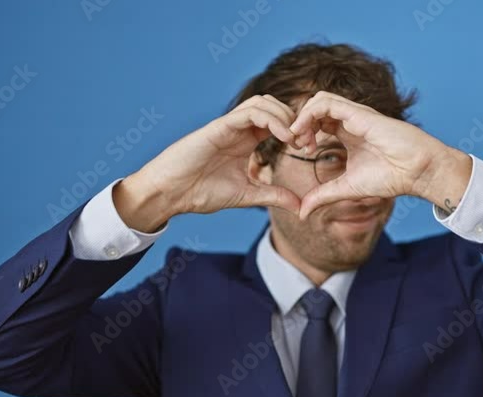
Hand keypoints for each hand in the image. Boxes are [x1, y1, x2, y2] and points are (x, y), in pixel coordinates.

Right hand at [115, 95, 302, 231]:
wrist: (171, 193)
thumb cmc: (201, 192)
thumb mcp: (247, 195)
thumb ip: (273, 196)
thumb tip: (300, 207)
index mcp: (246, 141)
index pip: (277, 123)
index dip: (297, 131)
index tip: (310, 149)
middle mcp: (239, 129)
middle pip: (274, 106)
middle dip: (295, 120)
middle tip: (307, 142)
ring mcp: (229, 125)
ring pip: (264, 103)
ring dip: (285, 117)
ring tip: (297, 139)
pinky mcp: (220, 126)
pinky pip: (250, 112)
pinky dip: (271, 119)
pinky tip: (284, 137)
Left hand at [288, 91, 473, 218]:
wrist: (417, 171)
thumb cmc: (390, 177)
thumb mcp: (347, 188)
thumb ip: (323, 196)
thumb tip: (302, 213)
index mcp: (348, 133)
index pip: (318, 121)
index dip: (303, 132)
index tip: (300, 151)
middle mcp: (350, 120)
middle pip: (314, 108)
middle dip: (299, 123)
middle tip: (297, 145)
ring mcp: (355, 115)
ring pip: (318, 100)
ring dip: (302, 117)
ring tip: (299, 139)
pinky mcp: (359, 113)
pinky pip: (326, 103)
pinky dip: (309, 114)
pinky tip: (305, 134)